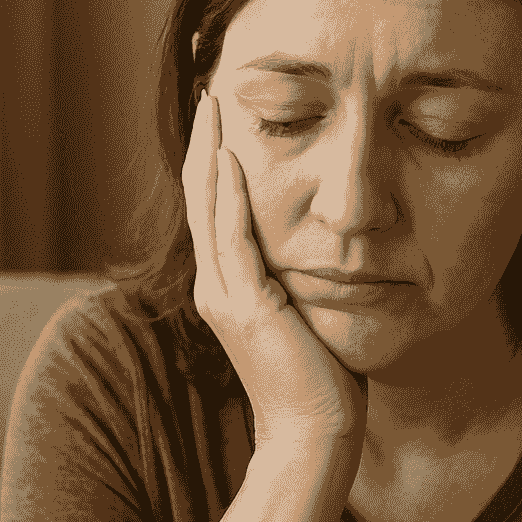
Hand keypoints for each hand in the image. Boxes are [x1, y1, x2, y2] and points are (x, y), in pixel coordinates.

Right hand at [182, 89, 367, 464]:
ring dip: (207, 153)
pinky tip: (226, 155)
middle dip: (203, 142)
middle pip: (200, 197)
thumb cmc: (320, 375)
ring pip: (207, 208)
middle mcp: (215, 284)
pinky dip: (226, 194)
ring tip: (211, 105)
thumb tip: (319, 240)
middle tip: (209, 91)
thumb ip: (296, 274)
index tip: (224, 116)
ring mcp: (223, 295)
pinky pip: (231, 237)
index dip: (213, 160)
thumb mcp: (305, 310)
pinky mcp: (243, 305)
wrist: (316, 430)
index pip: (215, 208)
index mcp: (228, 285)